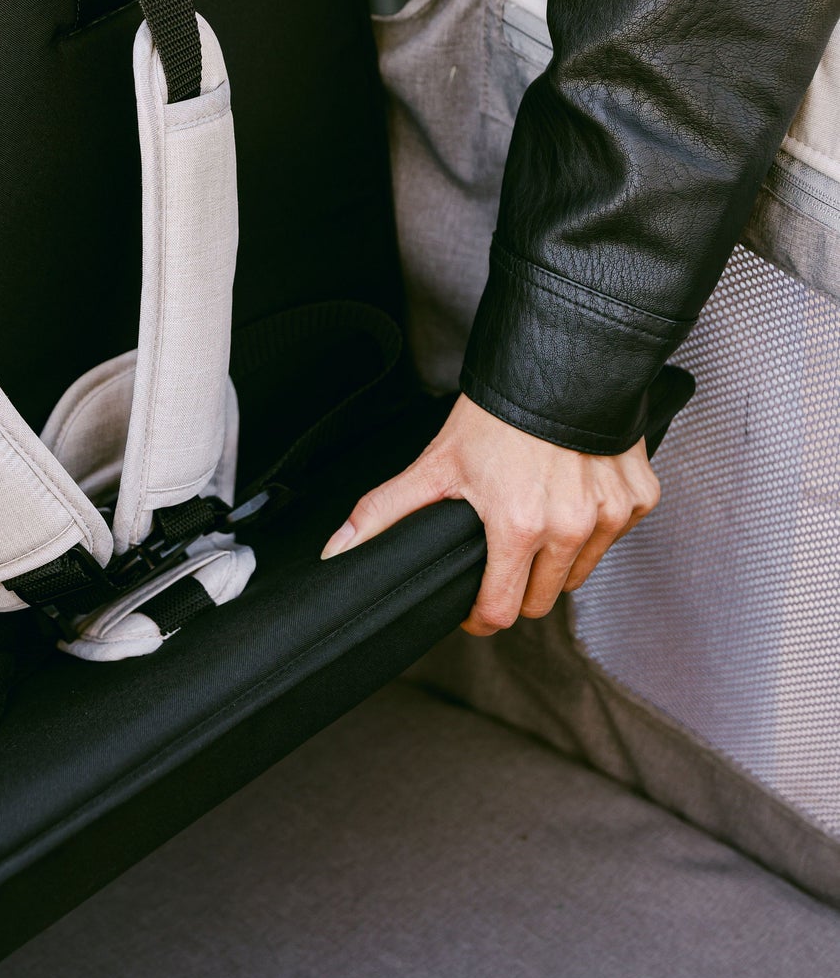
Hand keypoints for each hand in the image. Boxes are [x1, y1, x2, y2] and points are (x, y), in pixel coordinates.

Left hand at [321, 394, 660, 635]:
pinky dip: (591, 528)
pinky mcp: (639, 499)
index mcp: (519, 529)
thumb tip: (337, 551)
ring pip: (579, 573)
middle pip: (540, 600)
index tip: (470, 604)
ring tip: (531, 520)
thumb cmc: (496, 415)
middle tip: (497, 555)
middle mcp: (572, 528)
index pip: (500, 612)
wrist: (558, 362)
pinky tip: (569, 497)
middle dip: (514, 587)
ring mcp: (611, 515)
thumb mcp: (435, 465)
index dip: (478, 616)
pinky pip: (612, 537)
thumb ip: (384, 513)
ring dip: (554, 562)